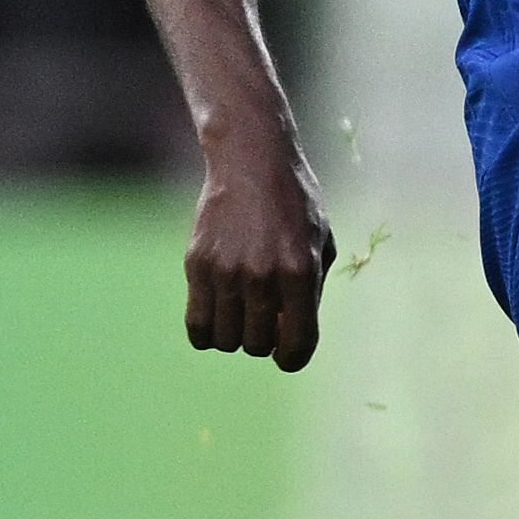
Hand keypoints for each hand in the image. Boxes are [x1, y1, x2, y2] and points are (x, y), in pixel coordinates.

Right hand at [185, 145, 335, 371]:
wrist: (250, 160)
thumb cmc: (293, 202)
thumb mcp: (321, 242)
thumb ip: (311, 291)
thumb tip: (291, 334)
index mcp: (299, 271)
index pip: (297, 344)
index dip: (293, 358)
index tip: (286, 355)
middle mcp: (262, 276)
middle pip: (258, 345)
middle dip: (264, 340)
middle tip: (264, 318)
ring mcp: (226, 272)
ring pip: (226, 340)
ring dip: (235, 334)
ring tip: (239, 312)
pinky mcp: (196, 265)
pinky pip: (197, 325)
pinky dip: (206, 331)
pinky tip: (215, 314)